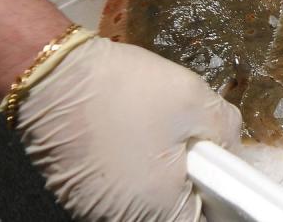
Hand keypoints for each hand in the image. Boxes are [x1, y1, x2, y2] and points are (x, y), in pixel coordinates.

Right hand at [14, 34, 241, 221]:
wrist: (52, 74)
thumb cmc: (123, 91)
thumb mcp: (195, 99)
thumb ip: (226, 130)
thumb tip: (231, 145)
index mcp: (161, 213)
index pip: (208, 219)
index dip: (222, 194)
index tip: (222, 167)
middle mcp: (123, 221)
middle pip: (174, 211)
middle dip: (190, 181)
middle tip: (192, 142)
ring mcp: (94, 211)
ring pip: (145, 200)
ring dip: (160, 174)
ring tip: (158, 132)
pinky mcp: (75, 194)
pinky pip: (118, 189)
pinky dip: (132, 168)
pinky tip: (130, 132)